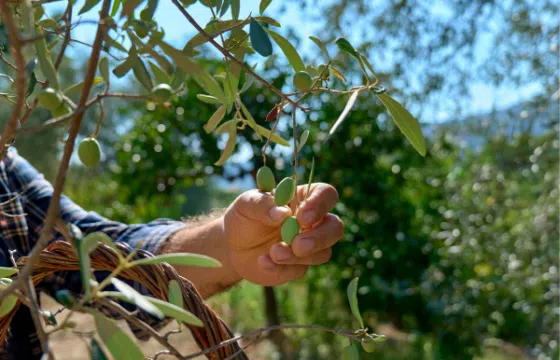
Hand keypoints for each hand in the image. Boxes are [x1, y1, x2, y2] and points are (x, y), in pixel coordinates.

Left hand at [223, 183, 343, 286]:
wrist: (232, 246)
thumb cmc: (243, 217)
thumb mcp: (245, 204)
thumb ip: (261, 205)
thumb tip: (282, 214)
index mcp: (302, 199)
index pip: (327, 194)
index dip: (321, 204)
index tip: (302, 217)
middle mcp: (312, 222)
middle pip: (335, 227)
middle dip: (320, 238)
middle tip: (298, 244)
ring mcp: (308, 246)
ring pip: (323, 253)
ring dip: (298, 256)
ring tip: (273, 252)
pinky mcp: (299, 267)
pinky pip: (300, 270)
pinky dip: (281, 268)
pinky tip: (263, 262)